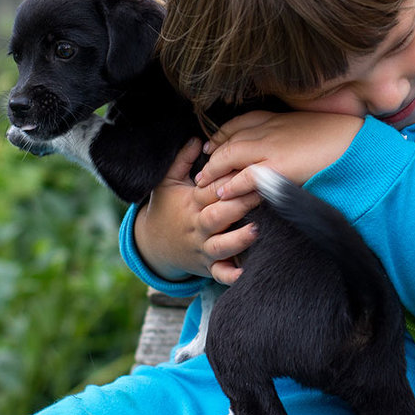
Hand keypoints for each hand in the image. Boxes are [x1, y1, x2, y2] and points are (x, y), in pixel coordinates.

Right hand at [133, 138, 259, 284]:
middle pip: (218, 217)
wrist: (153, 244)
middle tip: (261, 195)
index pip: (209, 191)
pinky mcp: (207, 266)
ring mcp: (203, 248)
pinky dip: (230, 276)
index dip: (227, 182)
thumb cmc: (166, 207)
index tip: (247, 171)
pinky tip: (245, 273)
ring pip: (221, 247)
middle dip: (239, 206)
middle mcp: (198, 227)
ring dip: (238, 240)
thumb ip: (182, 160)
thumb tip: (197, 139)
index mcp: (191, 204)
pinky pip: (219, 274)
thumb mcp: (167, 182)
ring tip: (255, 231)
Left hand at [195, 110, 362, 200]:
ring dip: (214, 170)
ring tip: (204, 184)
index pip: (238, 123)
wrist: (355, 144)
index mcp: (277, 117)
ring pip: (230, 155)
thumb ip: (290, 131)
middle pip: (229, 139)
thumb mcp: (308, 127)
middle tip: (202, 169)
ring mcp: (272, 147)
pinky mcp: (278, 167)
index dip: (222, 135)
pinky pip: (246, 177)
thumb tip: (285, 141)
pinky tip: (222, 194)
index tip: (211, 144)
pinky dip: (231, 185)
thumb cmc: (338, 137)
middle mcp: (269, 129)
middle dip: (212, 154)